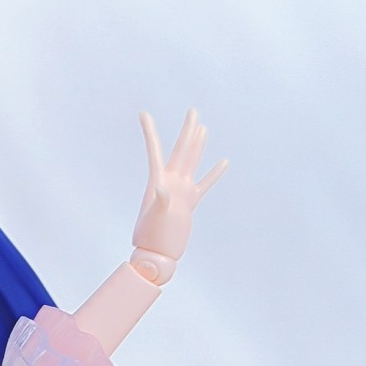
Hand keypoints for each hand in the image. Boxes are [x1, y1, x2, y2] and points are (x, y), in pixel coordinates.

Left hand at [132, 108, 226, 282]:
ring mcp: (181, 191)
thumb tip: (162, 190)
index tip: (142, 113)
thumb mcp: (155, 218)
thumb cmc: (152, 238)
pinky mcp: (190, 203)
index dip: (150, 131)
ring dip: (197, 145)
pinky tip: (223, 161)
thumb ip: (160, 202)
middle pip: (180, 150)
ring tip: (201, 127)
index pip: (155, 150)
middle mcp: (170, 182)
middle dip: (187, 130)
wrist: (157, 255)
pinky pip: (205, 184)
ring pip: (192, 162)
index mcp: (157, 182)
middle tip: (192, 110)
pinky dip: (213, 173)